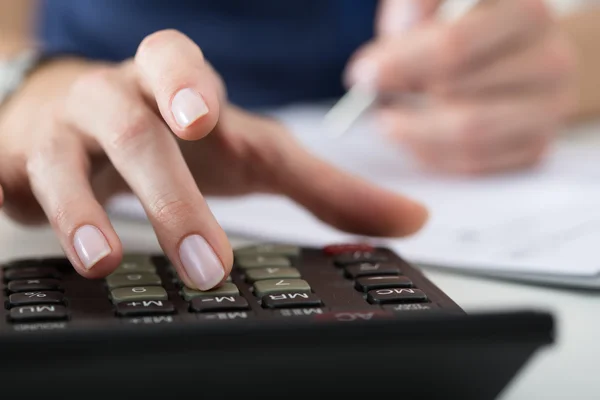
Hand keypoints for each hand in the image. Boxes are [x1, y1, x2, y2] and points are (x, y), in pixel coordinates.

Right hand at [0, 30, 427, 289]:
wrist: (81, 121)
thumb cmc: (178, 136)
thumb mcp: (253, 155)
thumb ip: (326, 189)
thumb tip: (413, 220)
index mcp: (174, 84)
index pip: (176, 61)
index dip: (187, 83)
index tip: (203, 119)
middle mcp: (116, 98)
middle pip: (134, 129)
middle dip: (167, 192)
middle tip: (205, 259)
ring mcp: (62, 130)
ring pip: (63, 158)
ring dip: (86, 213)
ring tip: (107, 263)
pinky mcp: (21, 163)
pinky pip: (17, 182)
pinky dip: (31, 211)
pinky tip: (45, 241)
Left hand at [346, 0, 577, 174]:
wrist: (525, 56)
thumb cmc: (470, 26)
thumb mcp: (440, 5)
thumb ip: (412, 13)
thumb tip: (378, 63)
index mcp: (524, 11)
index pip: (453, 44)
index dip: (400, 61)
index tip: (362, 74)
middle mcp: (551, 58)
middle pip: (457, 89)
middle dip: (402, 96)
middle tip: (370, 99)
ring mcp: (551, 107)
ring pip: (468, 131)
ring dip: (414, 131)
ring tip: (389, 121)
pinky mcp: (538, 145)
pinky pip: (476, 162)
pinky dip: (434, 155)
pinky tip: (414, 140)